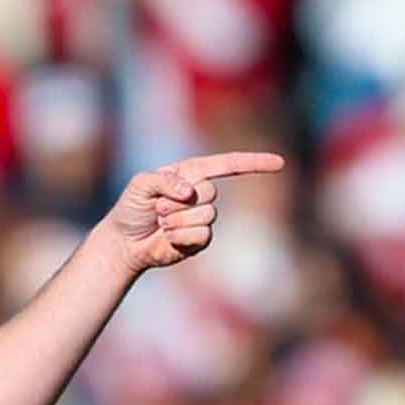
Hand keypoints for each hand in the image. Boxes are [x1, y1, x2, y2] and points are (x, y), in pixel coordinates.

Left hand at [103, 152, 285, 274]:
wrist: (125, 241)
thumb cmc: (131, 208)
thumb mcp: (140, 185)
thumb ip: (163, 180)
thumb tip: (190, 190)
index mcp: (190, 173)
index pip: (227, 165)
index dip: (254, 163)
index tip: (279, 163)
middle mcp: (200, 193)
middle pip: (211, 192)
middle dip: (178, 202)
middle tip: (158, 209)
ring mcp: (202, 217)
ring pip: (207, 216)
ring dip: (177, 221)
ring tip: (161, 223)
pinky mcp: (200, 240)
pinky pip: (201, 235)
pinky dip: (179, 236)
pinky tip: (167, 238)